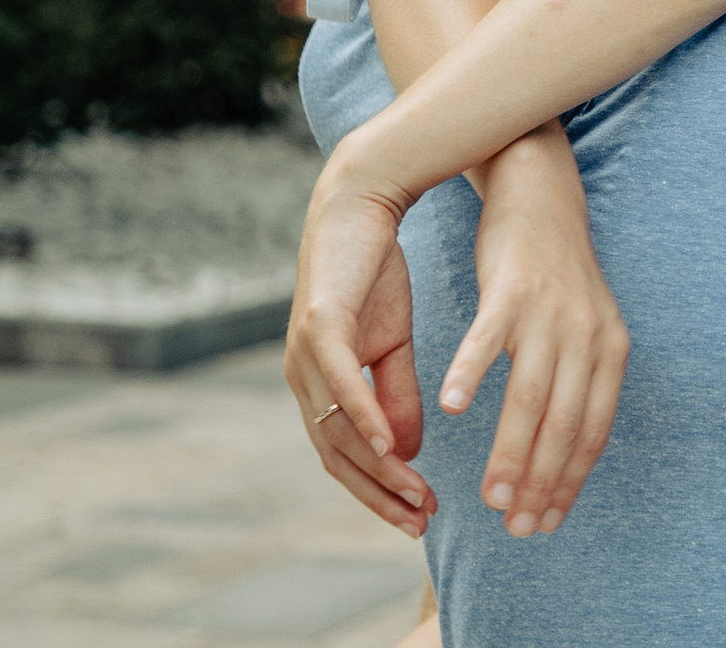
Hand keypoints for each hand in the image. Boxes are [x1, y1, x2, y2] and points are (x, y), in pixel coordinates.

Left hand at [284, 178, 435, 535]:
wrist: (359, 205)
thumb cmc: (374, 271)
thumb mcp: (395, 340)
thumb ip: (396, 394)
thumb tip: (403, 451)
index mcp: (320, 383)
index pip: (344, 454)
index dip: (378, 490)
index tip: (419, 515)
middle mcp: (303, 377)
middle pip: (338, 454)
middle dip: (380, 493)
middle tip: (421, 521)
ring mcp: (305, 354)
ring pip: (339, 428)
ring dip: (379, 468)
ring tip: (416, 494)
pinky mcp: (318, 327)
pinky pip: (341, 385)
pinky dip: (365, 419)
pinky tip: (391, 448)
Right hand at [442, 139, 629, 538]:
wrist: (544, 196)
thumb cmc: (554, 277)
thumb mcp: (581, 331)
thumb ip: (575, 385)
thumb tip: (560, 454)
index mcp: (609, 351)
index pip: (593, 431)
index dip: (570, 481)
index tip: (546, 524)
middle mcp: (588, 335)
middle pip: (566, 423)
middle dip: (543, 482)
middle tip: (517, 528)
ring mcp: (551, 311)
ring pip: (532, 394)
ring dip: (512, 450)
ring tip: (490, 496)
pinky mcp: (511, 288)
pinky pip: (489, 338)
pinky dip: (470, 373)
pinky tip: (449, 408)